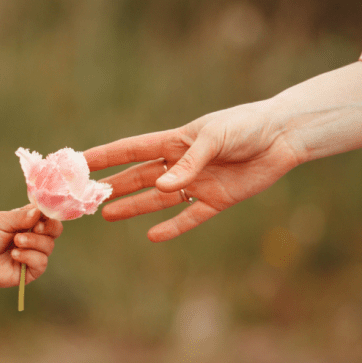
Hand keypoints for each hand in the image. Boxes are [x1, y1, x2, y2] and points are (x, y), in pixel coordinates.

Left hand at [0, 205, 62, 288]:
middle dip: (48, 228)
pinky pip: (41, 262)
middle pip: (56, 230)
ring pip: (49, 246)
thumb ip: (20, 216)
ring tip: (16, 241)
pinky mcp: (31, 271)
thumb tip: (39, 212)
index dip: (48, 214)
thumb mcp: (1, 221)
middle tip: (35, 228)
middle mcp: (35, 237)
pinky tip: (15, 254)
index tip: (40, 214)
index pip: (48, 215)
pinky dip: (29, 256)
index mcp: (29, 222)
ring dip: (33, 242)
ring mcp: (34, 254)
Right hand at [85, 100, 301, 241]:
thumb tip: (162, 188)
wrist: (283, 136)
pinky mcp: (218, 201)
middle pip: (139, 177)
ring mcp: (197, 184)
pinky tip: (153, 236)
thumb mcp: (215, 138)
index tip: (78, 161)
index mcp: (175, 142)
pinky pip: (190, 217)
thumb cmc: (247, 126)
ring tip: (107, 214)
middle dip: (113, 185)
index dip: (104, 156)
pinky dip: (172, 227)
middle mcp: (181, 164)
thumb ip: (188, 163)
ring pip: (157, 199)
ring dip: (133, 206)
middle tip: (86, 197)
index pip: (131, 150)